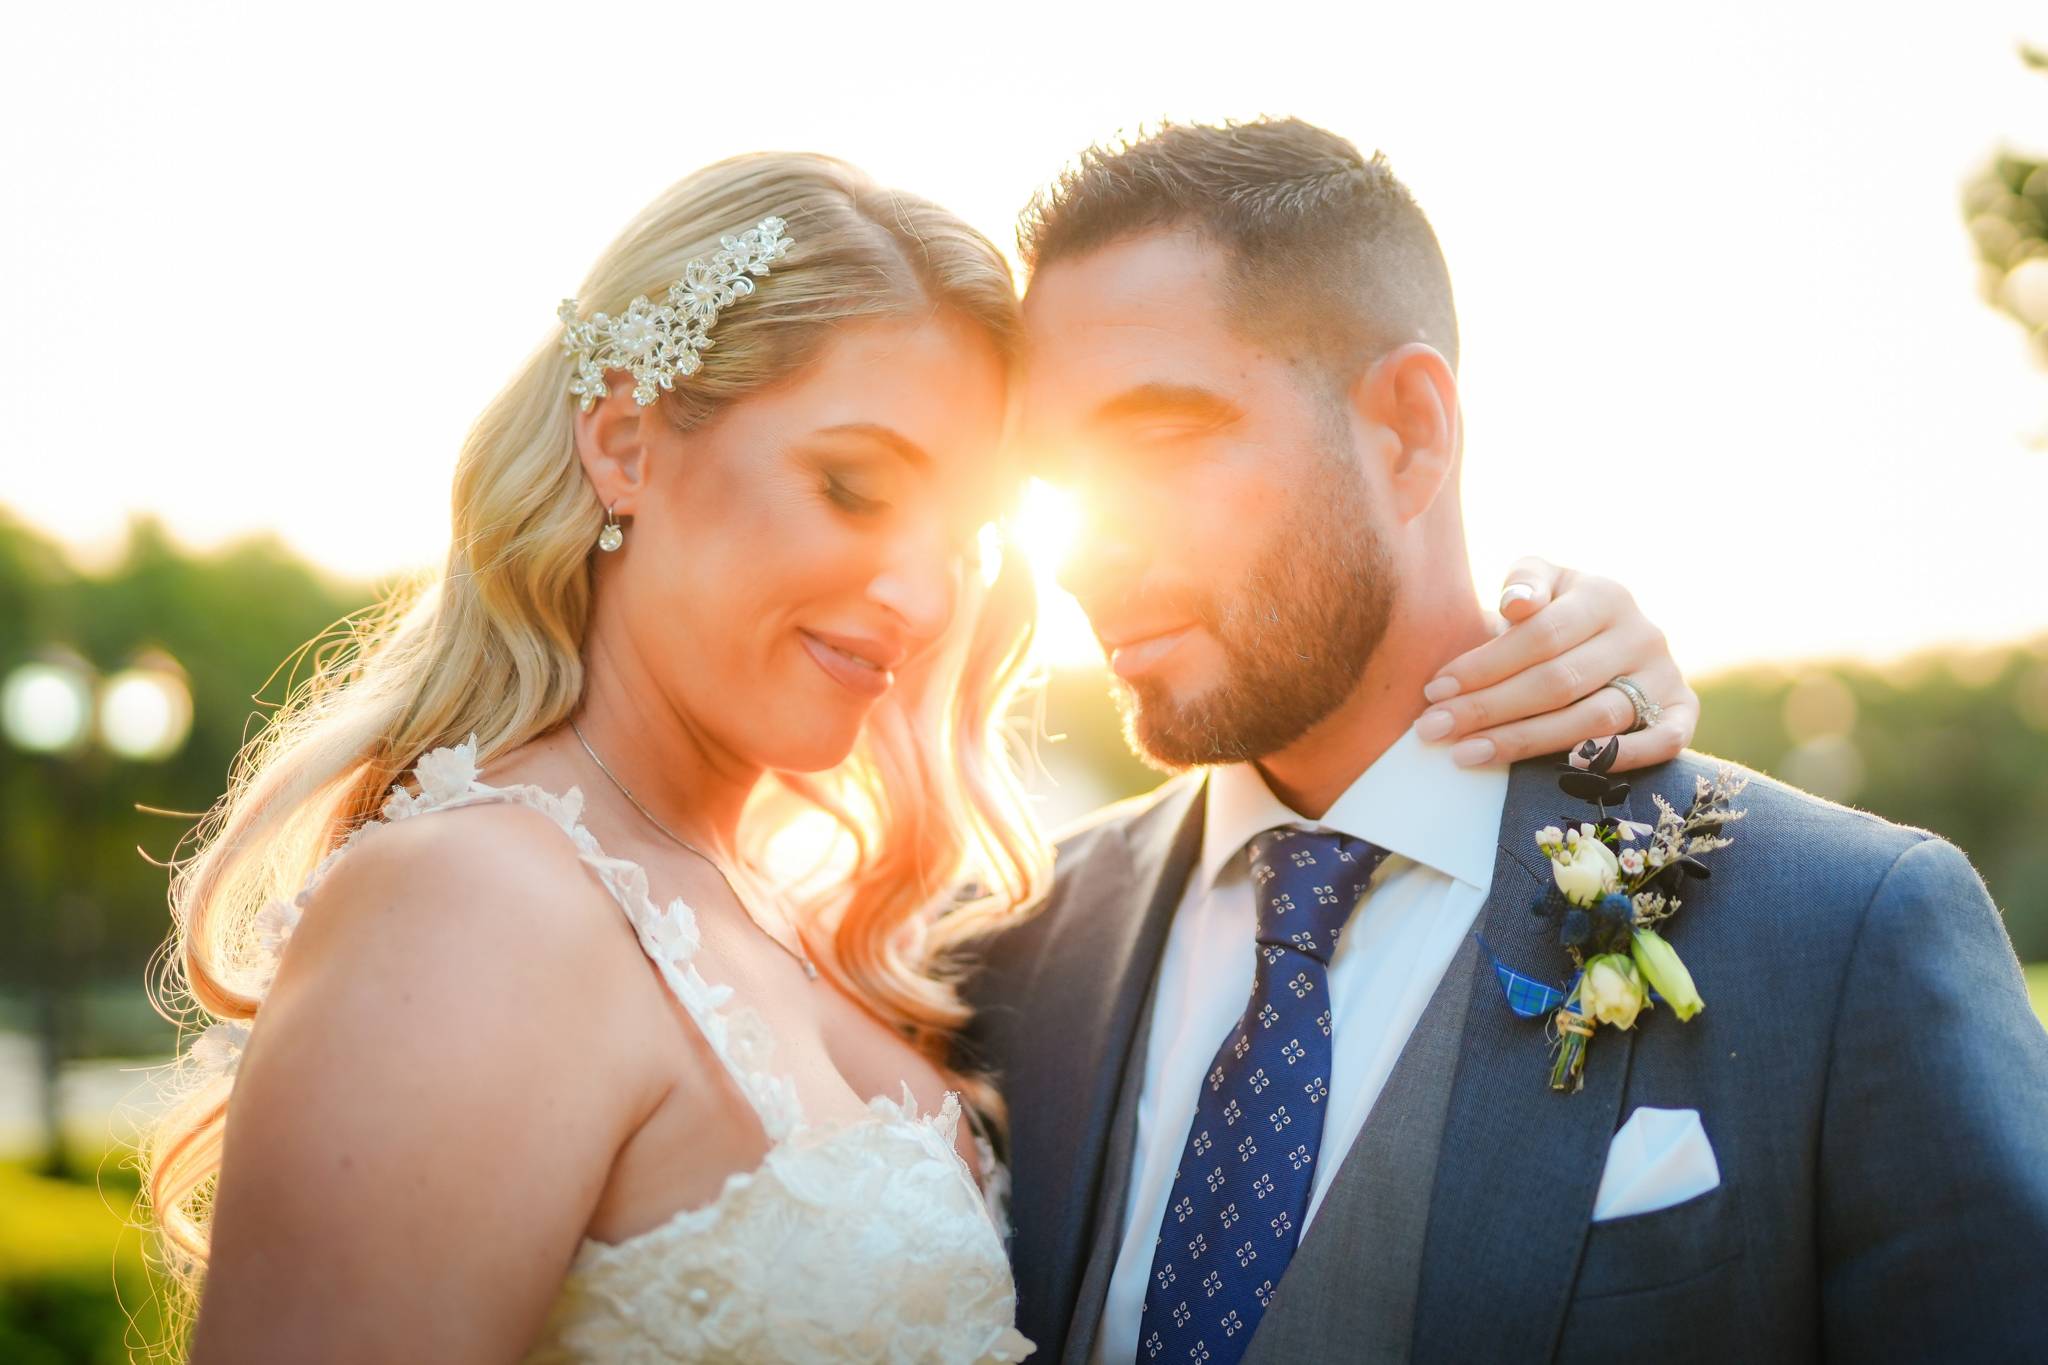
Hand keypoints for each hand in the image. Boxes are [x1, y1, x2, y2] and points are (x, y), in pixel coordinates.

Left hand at [1413, 557, 1697, 770]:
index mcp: (1605, 596)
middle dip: (1490, 709)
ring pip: (1596, 718)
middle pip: (1559, 682)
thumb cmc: (1558, 610)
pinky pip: (1664, 742)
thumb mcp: (1541, 581)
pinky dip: (1621, 758)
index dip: (1484, 666)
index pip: (1539, 636)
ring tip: (1468, 753)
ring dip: (1528, 741)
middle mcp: (1643, 635)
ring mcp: (1666, 676)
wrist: (1614, 634)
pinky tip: (1563, 768)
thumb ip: (1524, 582)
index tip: (1435, 690)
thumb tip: (1514, 604)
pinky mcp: (1683, 713)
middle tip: (1435, 729)